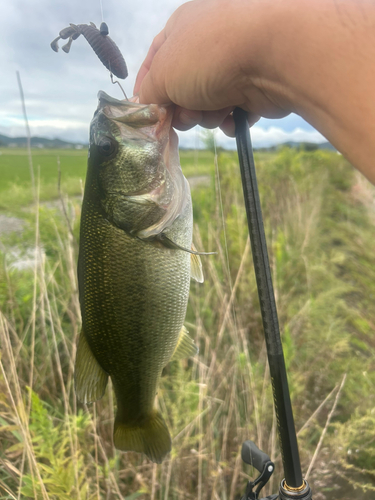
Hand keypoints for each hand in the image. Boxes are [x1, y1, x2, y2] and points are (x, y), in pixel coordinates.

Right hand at [134, 0, 289, 136]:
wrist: (271, 56)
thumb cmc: (209, 56)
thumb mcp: (163, 74)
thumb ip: (150, 94)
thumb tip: (148, 107)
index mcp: (182, 29)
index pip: (155, 61)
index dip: (147, 89)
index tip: (145, 114)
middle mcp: (208, 45)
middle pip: (181, 89)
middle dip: (181, 108)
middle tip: (185, 115)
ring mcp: (233, 67)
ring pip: (207, 105)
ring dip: (206, 115)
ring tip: (215, 110)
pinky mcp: (254, 89)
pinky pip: (232, 113)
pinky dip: (229, 120)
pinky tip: (233, 116)